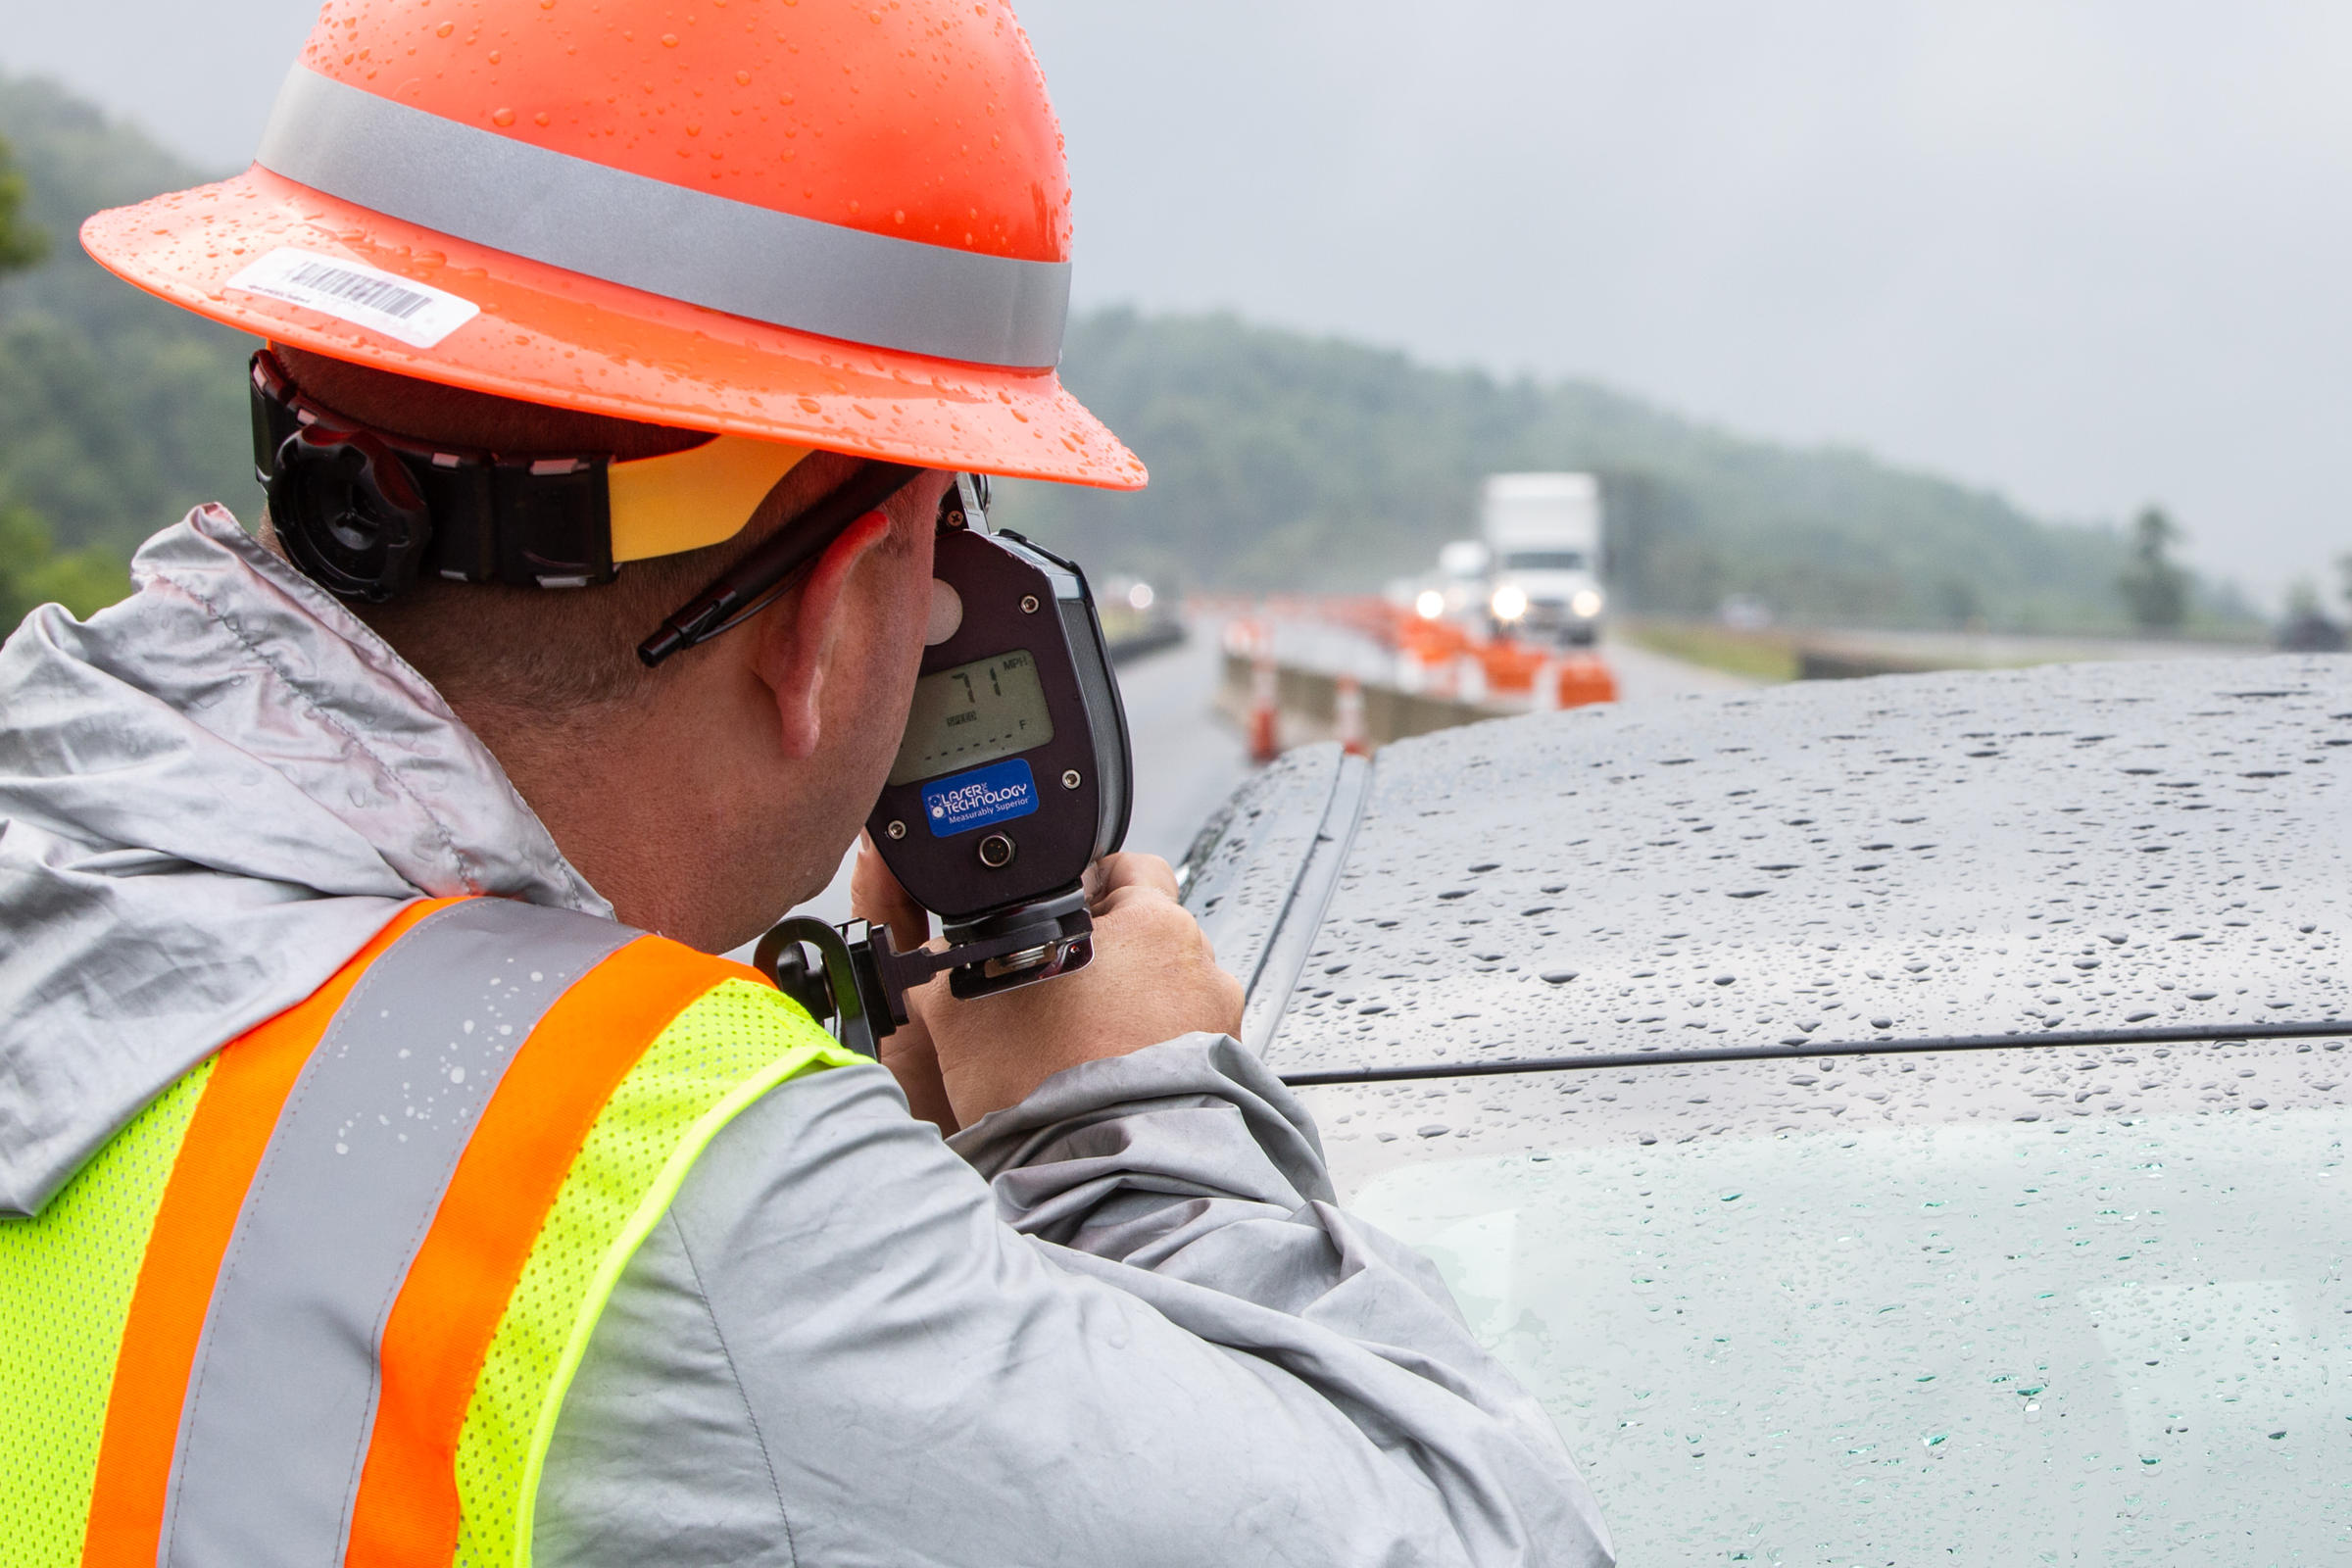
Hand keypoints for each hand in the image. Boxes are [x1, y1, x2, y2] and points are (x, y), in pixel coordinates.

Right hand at [858, 849, 1243, 1128]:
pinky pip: (1184, 1038)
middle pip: (1149, 931)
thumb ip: (951, 961)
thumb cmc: (1046, 1092)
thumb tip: (936, 950)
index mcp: (1150, 922)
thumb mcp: (964, 1011)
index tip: (1060, 915)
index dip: (1085, 887)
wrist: (1103, 1176)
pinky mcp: (1224, 1066)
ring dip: (1134, 1002)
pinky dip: (1154, 1047)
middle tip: (1061, 986)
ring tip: (1085, 1040)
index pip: (1126, 868)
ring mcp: (1217, 1016)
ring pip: (1167, 987)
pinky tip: (1112, 1071)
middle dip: (1108, 952)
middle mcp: (1197, 961)